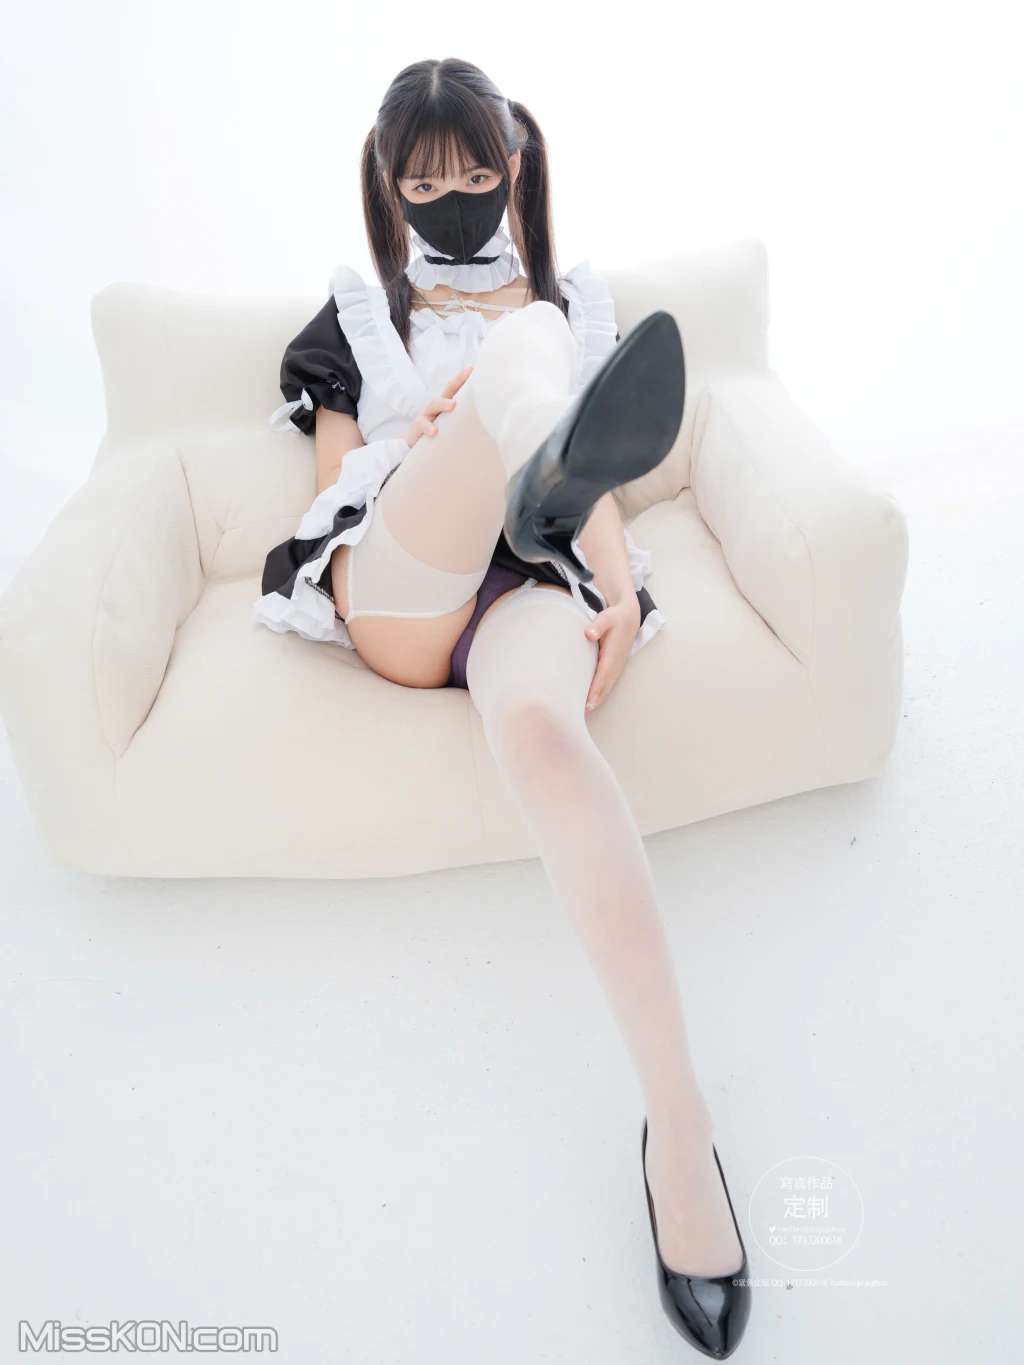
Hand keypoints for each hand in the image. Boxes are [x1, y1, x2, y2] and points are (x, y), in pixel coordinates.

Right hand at [402, 365, 473, 446]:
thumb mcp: (452, 429)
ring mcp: (426, 416)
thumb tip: (491, 434)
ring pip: (434, 405)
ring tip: (453, 405)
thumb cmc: (439, 440)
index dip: (463, 379)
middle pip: (446, 391)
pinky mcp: (417, 428)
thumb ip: (467, 428)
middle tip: (468, 376)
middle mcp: (436, 408)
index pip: (456, 390)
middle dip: (456, 382)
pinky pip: (422, 425)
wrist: (412, 449)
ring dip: (443, 403)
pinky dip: (428, 427)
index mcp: (446, 407)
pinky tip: (434, 432)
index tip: (473, 369)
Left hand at [583, 596, 640, 711]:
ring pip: (606, 687)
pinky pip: (606, 684)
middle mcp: (615, 664)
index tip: (587, 703)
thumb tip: (588, 634)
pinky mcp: (614, 667)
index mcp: (612, 654)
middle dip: (594, 701)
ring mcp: (616, 667)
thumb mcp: (606, 618)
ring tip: (583, 713)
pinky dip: (600, 694)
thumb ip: (597, 626)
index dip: (595, 691)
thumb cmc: (614, 618)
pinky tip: (591, 702)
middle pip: (604, 687)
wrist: (629, 617)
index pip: (603, 676)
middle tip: (581, 715)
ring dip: (597, 700)